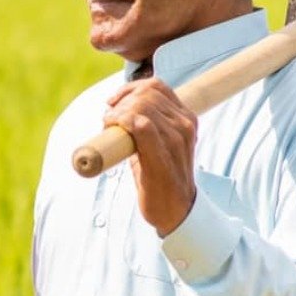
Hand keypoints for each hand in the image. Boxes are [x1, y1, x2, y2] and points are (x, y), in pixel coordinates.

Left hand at [103, 77, 197, 234]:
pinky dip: (119, 121)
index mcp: (186, 118)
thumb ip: (146, 125)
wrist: (175, 209)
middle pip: (146, 93)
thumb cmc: (162, 176)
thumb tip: (117, 110)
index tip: (113, 102)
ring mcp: (177, 138)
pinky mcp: (163, 153)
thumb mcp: (158, 144)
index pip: (157, 86)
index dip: (129, 88)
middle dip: (121, 101)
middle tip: (109, 119)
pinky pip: (140, 124)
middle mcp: (185, 124)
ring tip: (109, 127)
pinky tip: (110, 128)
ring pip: (141, 106)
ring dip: (117, 112)